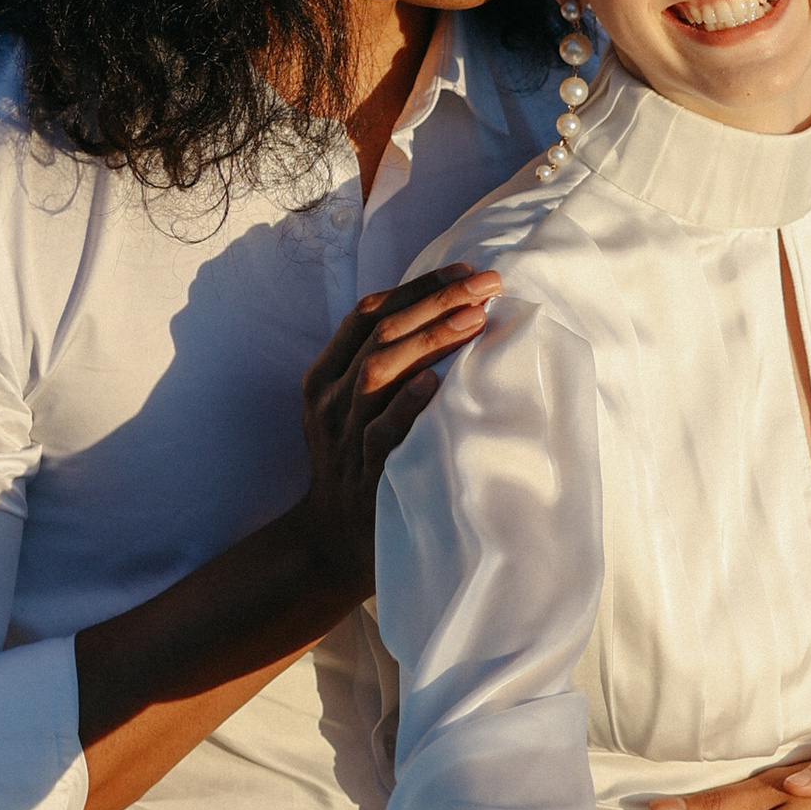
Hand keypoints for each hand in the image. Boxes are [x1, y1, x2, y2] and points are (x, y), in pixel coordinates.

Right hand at [294, 263, 499, 604]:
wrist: (332, 541)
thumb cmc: (357, 467)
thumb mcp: (353, 412)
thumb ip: (382, 369)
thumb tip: (442, 318)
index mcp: (323, 377)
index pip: (367, 313)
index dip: (415, 287)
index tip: (463, 268)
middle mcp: (328, 400)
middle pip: (379, 332)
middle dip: (434, 301)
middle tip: (486, 283)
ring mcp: (343, 437)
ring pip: (377, 372)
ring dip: (428, 341)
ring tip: (474, 318)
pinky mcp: (364, 473)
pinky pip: (380, 433)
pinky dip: (406, 405)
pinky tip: (436, 383)